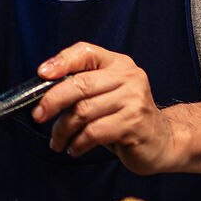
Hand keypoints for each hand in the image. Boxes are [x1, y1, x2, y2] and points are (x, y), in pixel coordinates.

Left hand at [31, 42, 186, 173]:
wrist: (162, 140)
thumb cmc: (125, 117)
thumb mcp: (106, 94)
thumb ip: (81, 87)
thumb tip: (42, 93)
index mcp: (118, 63)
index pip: (85, 52)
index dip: (61, 62)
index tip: (41, 74)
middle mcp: (129, 77)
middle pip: (79, 84)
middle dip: (52, 101)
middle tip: (38, 116)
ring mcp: (134, 100)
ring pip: (83, 112)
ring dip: (63, 130)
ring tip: (58, 141)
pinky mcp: (134, 124)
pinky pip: (93, 132)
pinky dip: (78, 143)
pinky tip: (75, 148)